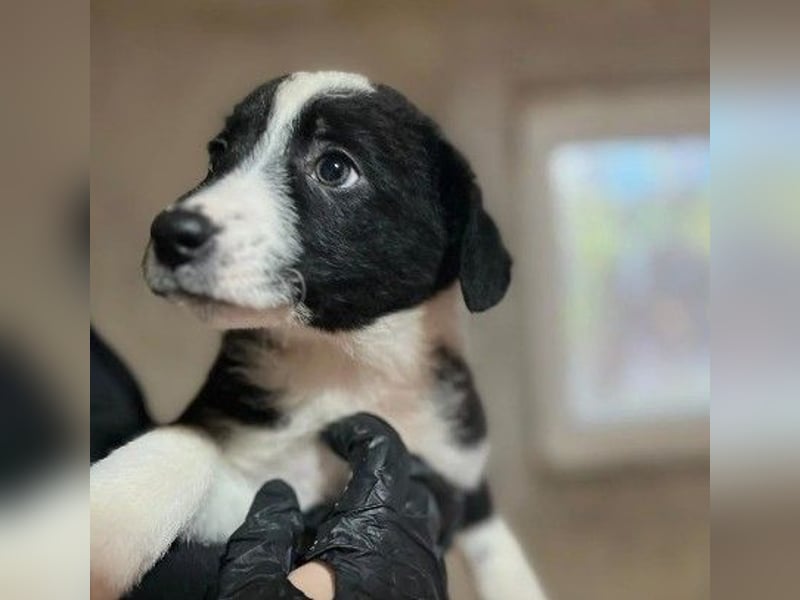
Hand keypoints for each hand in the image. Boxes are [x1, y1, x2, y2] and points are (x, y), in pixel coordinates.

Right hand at [213, 413, 461, 599]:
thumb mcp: (250, 590)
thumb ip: (263, 533)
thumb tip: (278, 495)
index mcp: (374, 534)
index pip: (385, 455)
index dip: (360, 435)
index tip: (333, 437)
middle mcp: (414, 557)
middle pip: (407, 492)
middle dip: (374, 478)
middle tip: (329, 488)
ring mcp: (425, 588)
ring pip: (419, 531)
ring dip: (387, 516)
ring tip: (339, 532)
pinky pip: (425, 565)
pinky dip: (404, 552)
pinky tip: (368, 571)